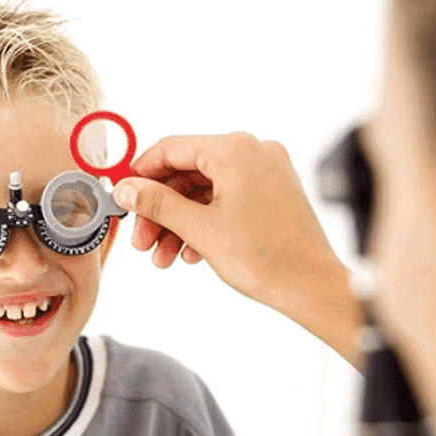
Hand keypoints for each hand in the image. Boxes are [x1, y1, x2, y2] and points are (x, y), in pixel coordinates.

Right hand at [113, 133, 362, 363]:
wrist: (312, 287)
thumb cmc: (267, 258)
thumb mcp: (199, 229)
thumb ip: (158, 204)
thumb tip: (127, 189)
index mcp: (235, 149)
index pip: (170, 149)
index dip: (141, 174)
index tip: (123, 197)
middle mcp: (254, 152)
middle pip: (187, 172)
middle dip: (161, 210)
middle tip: (141, 240)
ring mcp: (266, 172)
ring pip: (205, 191)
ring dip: (180, 223)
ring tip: (163, 257)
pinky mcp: (273, 193)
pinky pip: (227, 199)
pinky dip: (205, 223)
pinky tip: (191, 253)